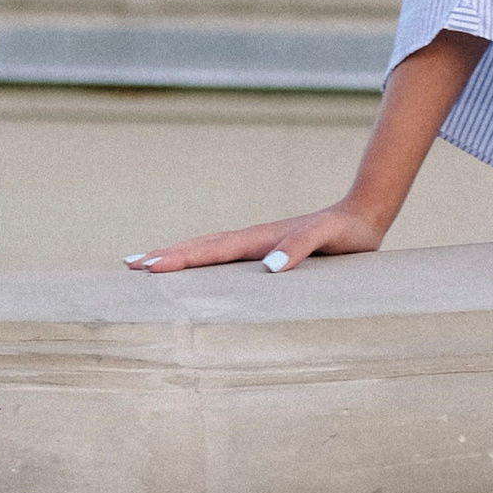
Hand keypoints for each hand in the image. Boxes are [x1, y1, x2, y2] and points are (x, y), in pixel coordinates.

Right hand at [127, 202, 387, 276]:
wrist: (364, 216)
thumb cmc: (348, 231)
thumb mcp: (329, 237)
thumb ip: (302, 246)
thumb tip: (269, 267)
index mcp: (260, 238)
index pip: (211, 250)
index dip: (179, 259)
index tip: (148, 266)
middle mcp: (253, 240)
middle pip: (200, 248)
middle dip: (165, 256)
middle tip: (129, 265)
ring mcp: (257, 245)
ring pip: (208, 252)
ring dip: (178, 258)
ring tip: (146, 265)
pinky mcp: (267, 253)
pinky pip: (225, 260)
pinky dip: (202, 264)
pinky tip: (195, 276)